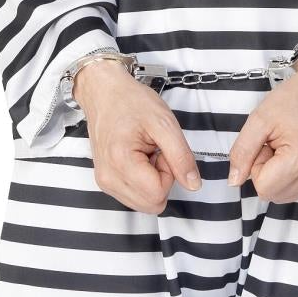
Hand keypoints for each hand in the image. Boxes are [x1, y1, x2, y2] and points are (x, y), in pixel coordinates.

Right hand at [73, 61, 201, 212]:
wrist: (104, 93)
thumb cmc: (130, 101)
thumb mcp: (165, 124)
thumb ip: (181, 157)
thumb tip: (193, 184)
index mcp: (121, 161)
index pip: (158, 193)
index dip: (169, 173)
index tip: (162, 151)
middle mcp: (108, 177)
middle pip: (151, 203)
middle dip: (162, 180)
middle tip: (155, 153)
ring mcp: (105, 181)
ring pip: (144, 203)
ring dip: (152, 182)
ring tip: (146, 153)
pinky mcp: (106, 181)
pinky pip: (134, 196)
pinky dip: (143, 181)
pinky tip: (138, 159)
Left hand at [226, 51, 297, 201]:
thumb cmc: (295, 99)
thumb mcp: (259, 119)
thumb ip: (242, 152)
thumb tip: (234, 181)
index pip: (263, 187)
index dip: (257, 166)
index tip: (267, 144)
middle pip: (272, 194)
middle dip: (266, 172)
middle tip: (276, 144)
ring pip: (282, 195)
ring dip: (277, 175)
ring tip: (286, 147)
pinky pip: (295, 190)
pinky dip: (289, 175)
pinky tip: (296, 153)